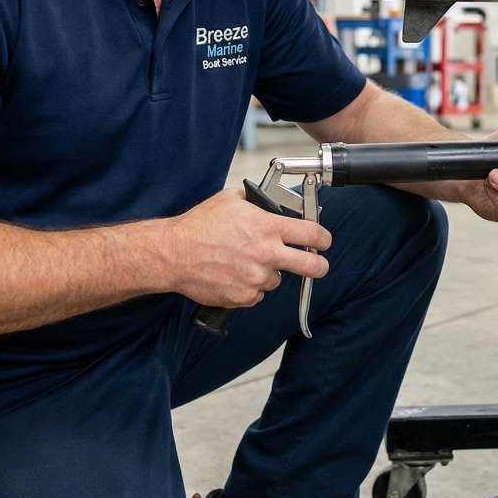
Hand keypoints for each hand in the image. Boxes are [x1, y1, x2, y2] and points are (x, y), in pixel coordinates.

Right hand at [162, 188, 330, 307]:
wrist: (174, 254)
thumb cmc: (200, 225)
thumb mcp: (231, 200)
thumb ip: (258, 201)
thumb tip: (274, 203)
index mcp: (268, 228)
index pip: (313, 234)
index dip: (324, 238)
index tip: (323, 241)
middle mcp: (267, 254)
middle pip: (313, 266)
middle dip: (320, 265)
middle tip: (317, 263)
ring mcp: (257, 278)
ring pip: (277, 280)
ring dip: (269, 272)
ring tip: (245, 262)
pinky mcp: (244, 297)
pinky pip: (258, 294)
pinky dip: (250, 287)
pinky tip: (234, 274)